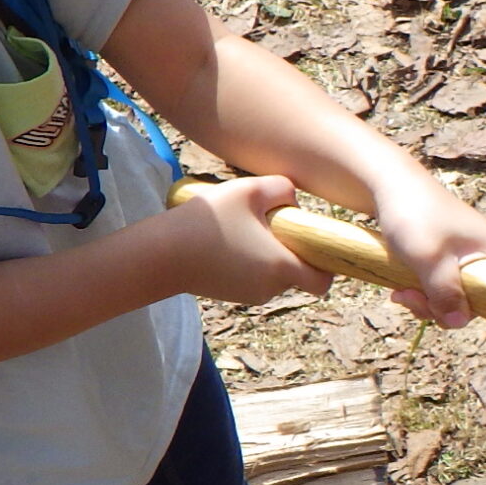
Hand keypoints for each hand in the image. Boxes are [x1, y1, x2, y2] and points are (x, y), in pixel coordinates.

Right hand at [160, 174, 333, 306]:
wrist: (159, 254)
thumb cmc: (207, 221)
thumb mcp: (249, 190)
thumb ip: (283, 189)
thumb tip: (293, 200)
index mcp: (282, 267)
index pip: (323, 281)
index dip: (326, 264)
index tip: (316, 242)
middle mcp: (271, 288)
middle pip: (298, 271)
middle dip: (290, 248)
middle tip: (269, 222)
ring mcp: (250, 295)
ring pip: (274, 272)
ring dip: (268, 252)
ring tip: (242, 227)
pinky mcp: (231, 294)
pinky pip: (254, 276)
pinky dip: (250, 260)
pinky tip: (228, 239)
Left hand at [372, 174, 485, 327]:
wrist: (390, 183)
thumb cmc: (415, 216)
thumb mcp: (429, 259)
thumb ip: (446, 292)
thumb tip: (459, 323)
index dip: (483, 309)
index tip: (449, 308)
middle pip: (476, 300)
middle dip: (443, 308)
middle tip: (412, 299)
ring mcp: (466, 255)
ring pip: (455, 296)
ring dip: (427, 302)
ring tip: (401, 294)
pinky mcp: (447, 256)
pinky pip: (442, 285)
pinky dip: (422, 292)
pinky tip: (401, 289)